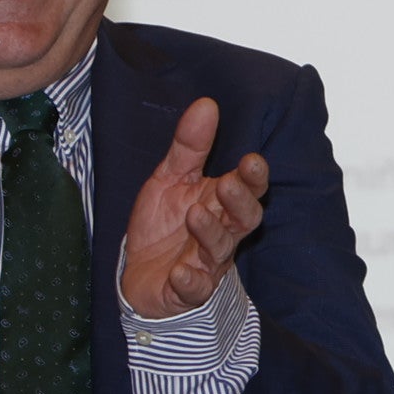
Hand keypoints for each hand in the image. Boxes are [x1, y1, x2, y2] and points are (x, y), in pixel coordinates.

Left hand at [120, 97, 269, 320]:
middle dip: (240, 203)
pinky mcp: (186, 290)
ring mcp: (205, 264)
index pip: (247, 189)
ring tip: (194, 214)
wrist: (141, 276)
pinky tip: (180, 272)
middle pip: (244, 220)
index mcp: (220, 205)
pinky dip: (189, 282)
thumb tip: (206, 103)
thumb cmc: (164, 226)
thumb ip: (189, 146)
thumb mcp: (170, 179)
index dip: (252, 177)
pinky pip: (193, 288)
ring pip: (219, 250)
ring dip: (210, 233)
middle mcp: (220, 234)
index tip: (251, 160)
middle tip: (229, 185)